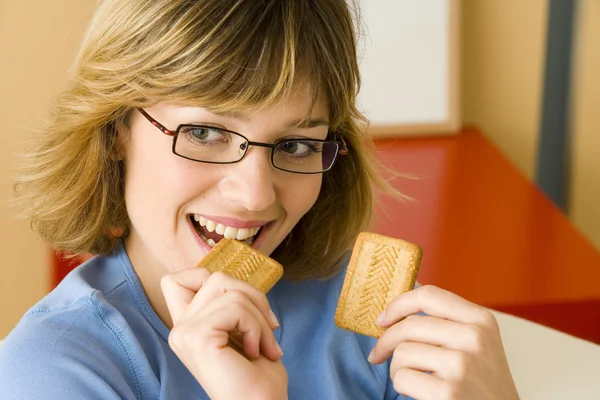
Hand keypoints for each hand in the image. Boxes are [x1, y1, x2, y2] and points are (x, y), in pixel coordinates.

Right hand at [161, 268, 287, 399]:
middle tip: (270, 327)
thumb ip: (228, 303)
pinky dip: (256, 328)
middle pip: (216, 277)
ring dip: (260, 317)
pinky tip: (256, 352)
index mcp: (187, 327)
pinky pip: (235, 308)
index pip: (175, 280)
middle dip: (253, 297)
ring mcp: (184, 333)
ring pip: (230, 290)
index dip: (208, 278)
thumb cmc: (258, 376)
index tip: (241, 307)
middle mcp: (179, 329)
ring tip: (265, 347)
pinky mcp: (197, 337)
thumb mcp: (242, 328)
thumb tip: (234, 280)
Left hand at [369, 285, 519, 399]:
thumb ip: (447, 321)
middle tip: (378, 355)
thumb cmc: (482, 383)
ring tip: (411, 379)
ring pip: (402, 352)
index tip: (383, 319)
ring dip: (396, 369)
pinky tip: (418, 392)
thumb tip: (400, 304)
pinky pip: (402, 377)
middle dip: (386, 342)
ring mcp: (461, 364)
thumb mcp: (478, 343)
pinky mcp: (448, 391)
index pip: (429, 295)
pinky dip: (402, 386)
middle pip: (409, 325)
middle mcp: (474, 338)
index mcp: (481, 320)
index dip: (398, 304)